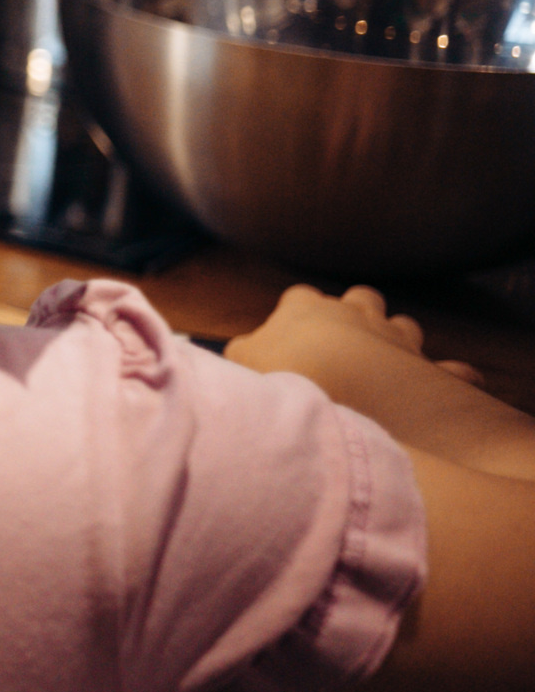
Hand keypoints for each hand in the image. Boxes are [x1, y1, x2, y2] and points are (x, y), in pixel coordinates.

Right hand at [231, 283, 482, 387]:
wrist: (352, 394)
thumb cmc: (290, 373)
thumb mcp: (243, 361)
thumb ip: (241, 352)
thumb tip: (241, 351)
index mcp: (307, 308)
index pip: (300, 298)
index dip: (296, 315)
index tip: (289, 338)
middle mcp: (356, 313)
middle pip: (360, 298)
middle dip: (355, 314)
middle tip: (340, 347)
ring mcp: (396, 339)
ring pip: (403, 325)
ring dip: (397, 340)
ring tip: (384, 367)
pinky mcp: (429, 371)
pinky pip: (450, 370)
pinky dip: (448, 376)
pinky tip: (441, 387)